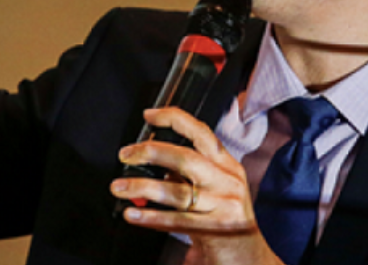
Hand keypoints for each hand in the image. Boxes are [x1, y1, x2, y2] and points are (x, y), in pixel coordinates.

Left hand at [111, 108, 282, 264]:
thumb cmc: (224, 216)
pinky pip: (176, 221)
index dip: (174, 119)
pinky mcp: (215, 230)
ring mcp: (223, 206)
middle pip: (185, 159)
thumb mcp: (215, 186)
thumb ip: (188, 170)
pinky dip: (150, 216)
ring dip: (141, 187)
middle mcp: (228, 182)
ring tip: (119, 187)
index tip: (150, 116)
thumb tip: (148, 156)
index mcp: (227, 164)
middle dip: (151, 153)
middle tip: (126, 154)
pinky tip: (132, 213)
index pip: (202, 133)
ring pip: (177, 192)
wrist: (248, 255)